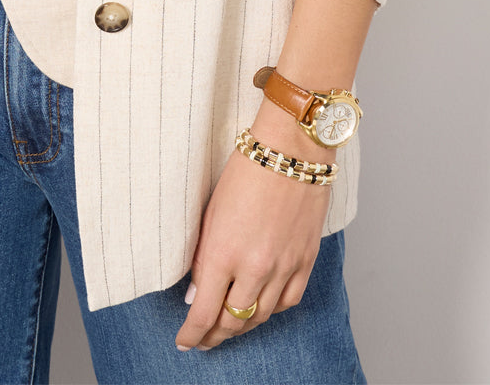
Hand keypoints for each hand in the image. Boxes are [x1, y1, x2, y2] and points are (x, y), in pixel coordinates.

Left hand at [174, 104, 333, 351]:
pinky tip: (262, 307)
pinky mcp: (306, 260)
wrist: (291, 149)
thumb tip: (198, 292)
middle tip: (203, 340)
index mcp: (223, 253)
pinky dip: (273, 309)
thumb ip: (204, 256)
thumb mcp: (211, 212)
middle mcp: (255, 268)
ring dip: (242, 325)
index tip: (184, 342)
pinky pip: (289, 301)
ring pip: (261, 316)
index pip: (204, 312)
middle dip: (213, 336)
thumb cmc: (245, 170)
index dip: (192, 334)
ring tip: (229, 327)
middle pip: (233, 321)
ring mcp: (284, 267)